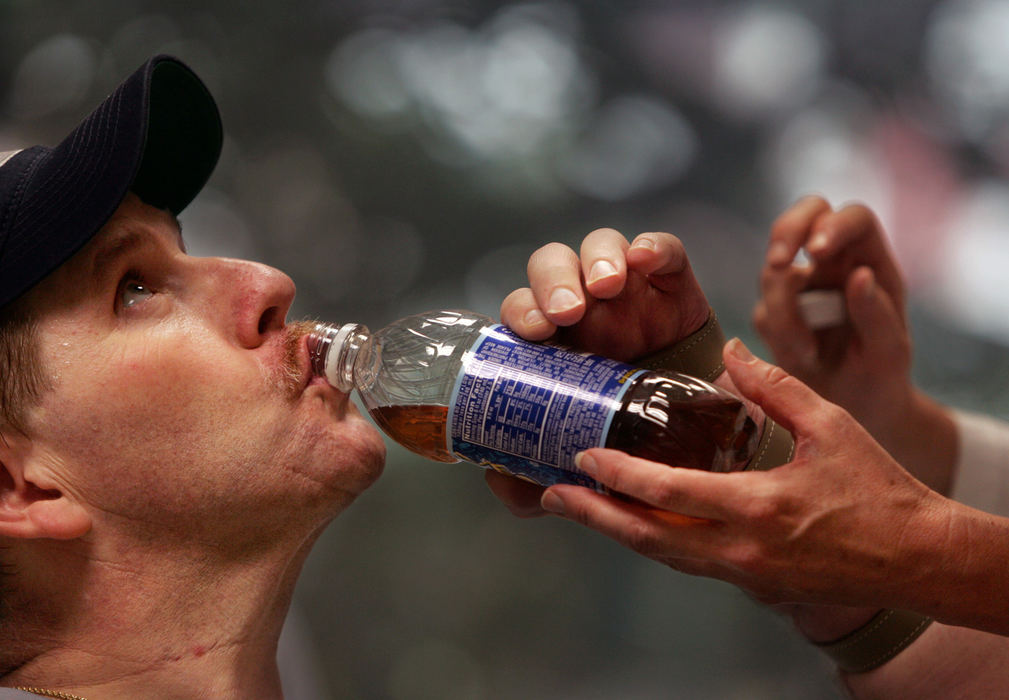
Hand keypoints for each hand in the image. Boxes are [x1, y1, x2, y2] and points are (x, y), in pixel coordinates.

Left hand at [488, 228, 712, 516]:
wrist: (698, 431)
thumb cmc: (626, 434)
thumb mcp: (580, 457)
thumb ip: (534, 473)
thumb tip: (498, 481)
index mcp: (551, 340)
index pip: (522, 309)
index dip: (522, 311)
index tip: (534, 332)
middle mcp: (582, 305)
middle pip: (550, 267)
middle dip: (552, 281)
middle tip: (567, 312)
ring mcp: (626, 288)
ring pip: (598, 247)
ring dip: (597, 259)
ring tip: (607, 286)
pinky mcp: (670, 281)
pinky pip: (661, 248)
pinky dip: (653, 246)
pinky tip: (646, 259)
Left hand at [536, 339, 951, 610]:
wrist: (917, 557)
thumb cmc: (879, 490)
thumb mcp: (831, 426)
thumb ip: (775, 387)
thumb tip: (729, 351)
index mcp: (759, 508)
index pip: (670, 493)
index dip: (621, 477)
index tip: (584, 459)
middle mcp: (742, 550)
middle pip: (648, 539)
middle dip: (595, 517)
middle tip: (552, 496)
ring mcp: (744, 573)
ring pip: (663, 556)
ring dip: (617, 532)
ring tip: (579, 509)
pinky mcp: (751, 582)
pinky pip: (687, 562)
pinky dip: (652, 542)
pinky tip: (634, 523)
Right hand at [753, 196, 911, 434]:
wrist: (857, 413)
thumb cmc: (882, 378)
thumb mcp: (890, 353)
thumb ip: (878, 315)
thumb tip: (859, 275)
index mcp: (871, 261)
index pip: (853, 218)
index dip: (832, 225)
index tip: (816, 253)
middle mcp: (835, 264)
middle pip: (805, 214)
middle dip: (785, 233)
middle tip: (779, 264)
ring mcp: (802, 286)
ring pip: (773, 270)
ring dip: (782, 308)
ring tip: (806, 350)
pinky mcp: (776, 312)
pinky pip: (762, 310)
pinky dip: (776, 333)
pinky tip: (802, 357)